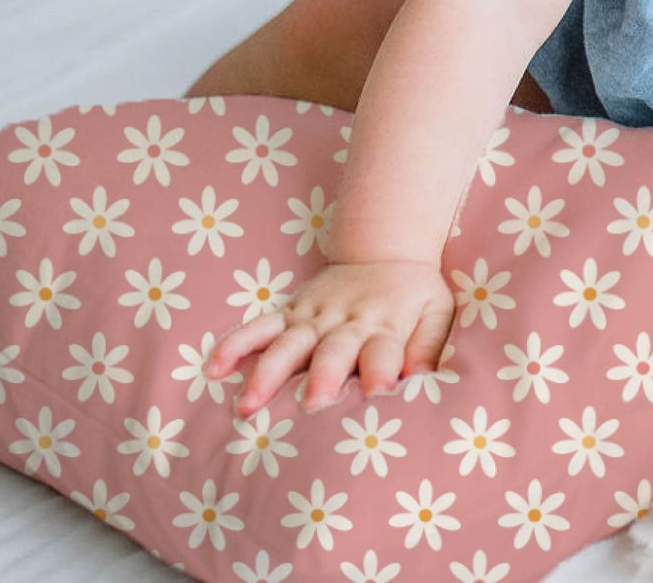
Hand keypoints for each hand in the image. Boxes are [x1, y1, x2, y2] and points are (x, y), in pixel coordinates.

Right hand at [205, 261, 454, 415]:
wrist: (385, 248)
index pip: (384, 349)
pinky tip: (215, 367)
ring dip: (268, 372)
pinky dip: (237, 343)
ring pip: (287, 343)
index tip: (379, 393)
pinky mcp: (291, 311)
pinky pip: (260, 326)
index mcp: (386, 325)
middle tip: (311, 404)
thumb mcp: (436, 312)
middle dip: (321, 376)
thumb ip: (429, 345)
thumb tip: (423, 378)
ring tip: (248, 405)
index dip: (382, 370)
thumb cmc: (414, 294)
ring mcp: (313, 316)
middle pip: (332, 350)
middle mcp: (346, 321)